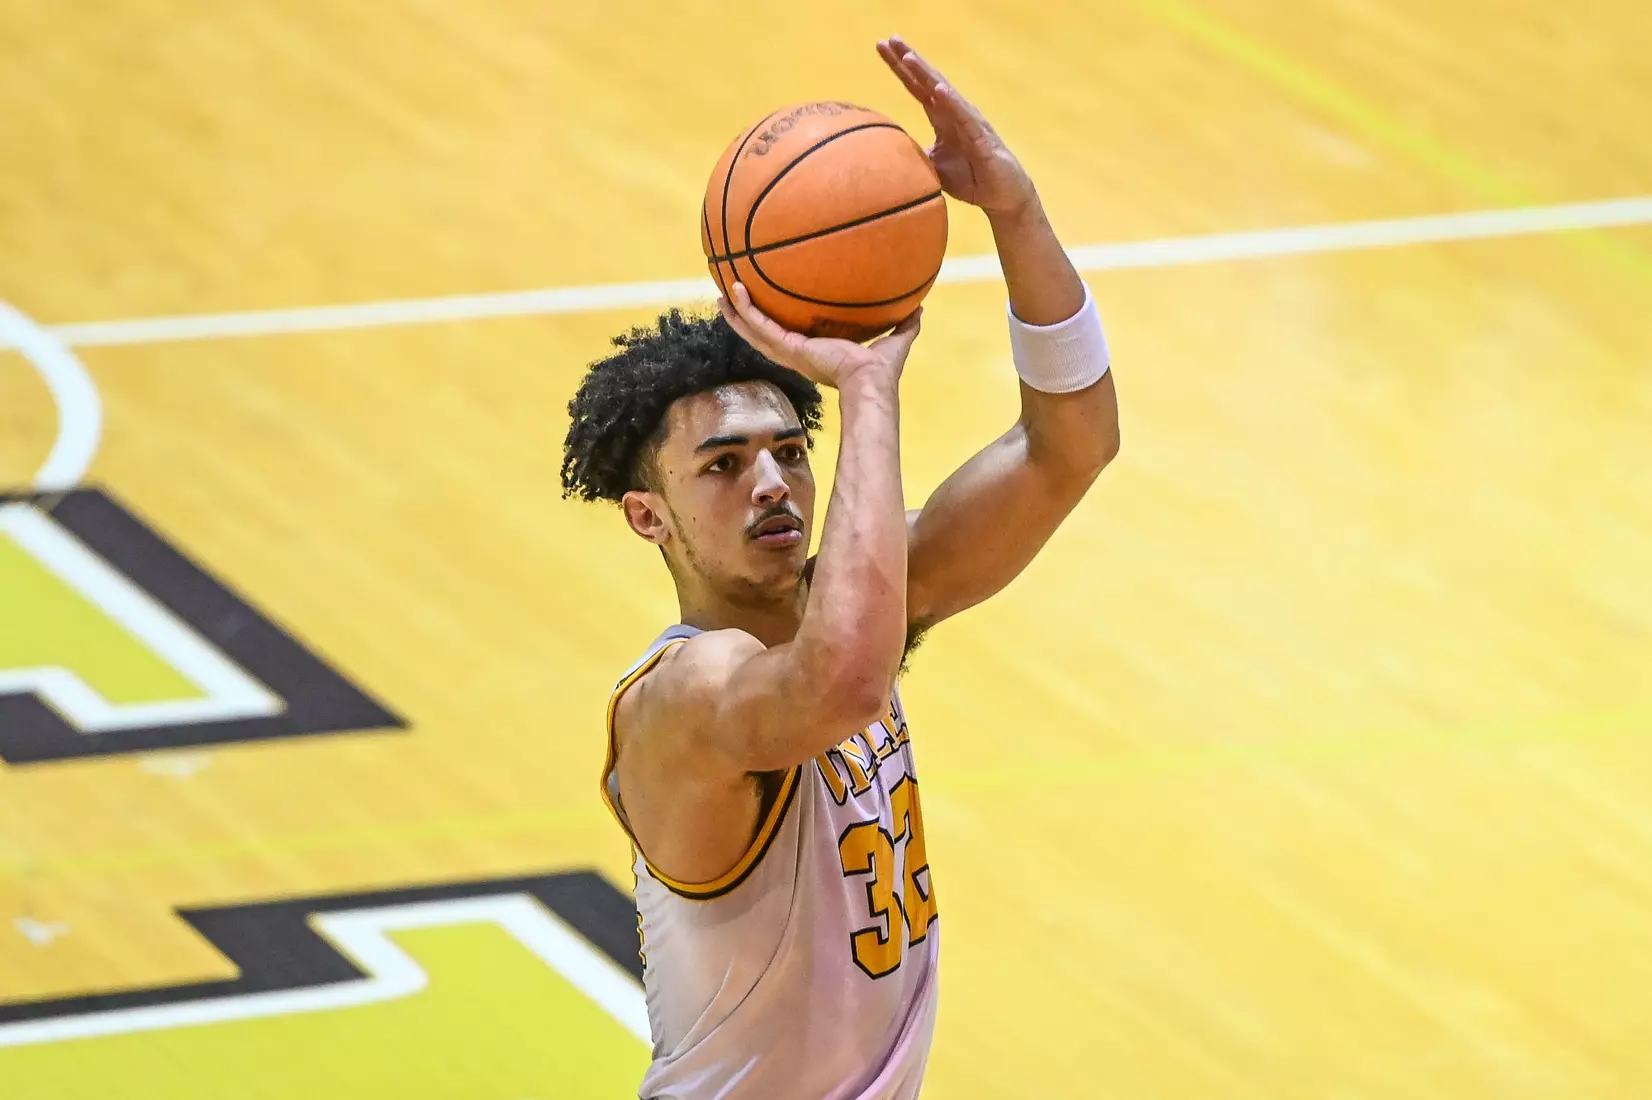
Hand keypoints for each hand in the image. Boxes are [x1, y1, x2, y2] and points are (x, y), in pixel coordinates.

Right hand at [718, 284, 921, 390]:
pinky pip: (759, 326)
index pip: (788, 338)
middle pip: (762, 335)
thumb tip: (921, 306)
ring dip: (736, 314)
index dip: (775, 325)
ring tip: (721, 294)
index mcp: (815, 353)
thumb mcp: (895, 339)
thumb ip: (905, 324)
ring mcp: (789, 352)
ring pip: (753, 331)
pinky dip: (745, 310)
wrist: (871, 382)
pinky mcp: (788, 348)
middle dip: (746, 318)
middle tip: (731, 298)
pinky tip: (734, 291)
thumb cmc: (882, 371)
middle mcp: (797, 354)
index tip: (767, 309)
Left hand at [877, 36, 1037, 219]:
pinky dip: (951, 102)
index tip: (882, 47)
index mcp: (941, 117)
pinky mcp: (981, 136)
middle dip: (909, 60)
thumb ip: (913, 156)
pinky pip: (964, 116)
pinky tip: (938, 89)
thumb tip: (884, 154)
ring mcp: (969, 121)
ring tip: (908, 57)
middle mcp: (954, 113)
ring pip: (944, 92)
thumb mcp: (932, 167)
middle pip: (928, 81)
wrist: (1002, 196)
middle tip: (889, 39)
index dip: (900, 68)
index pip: (917, 87)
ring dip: (926, 74)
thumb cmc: (971, 179)